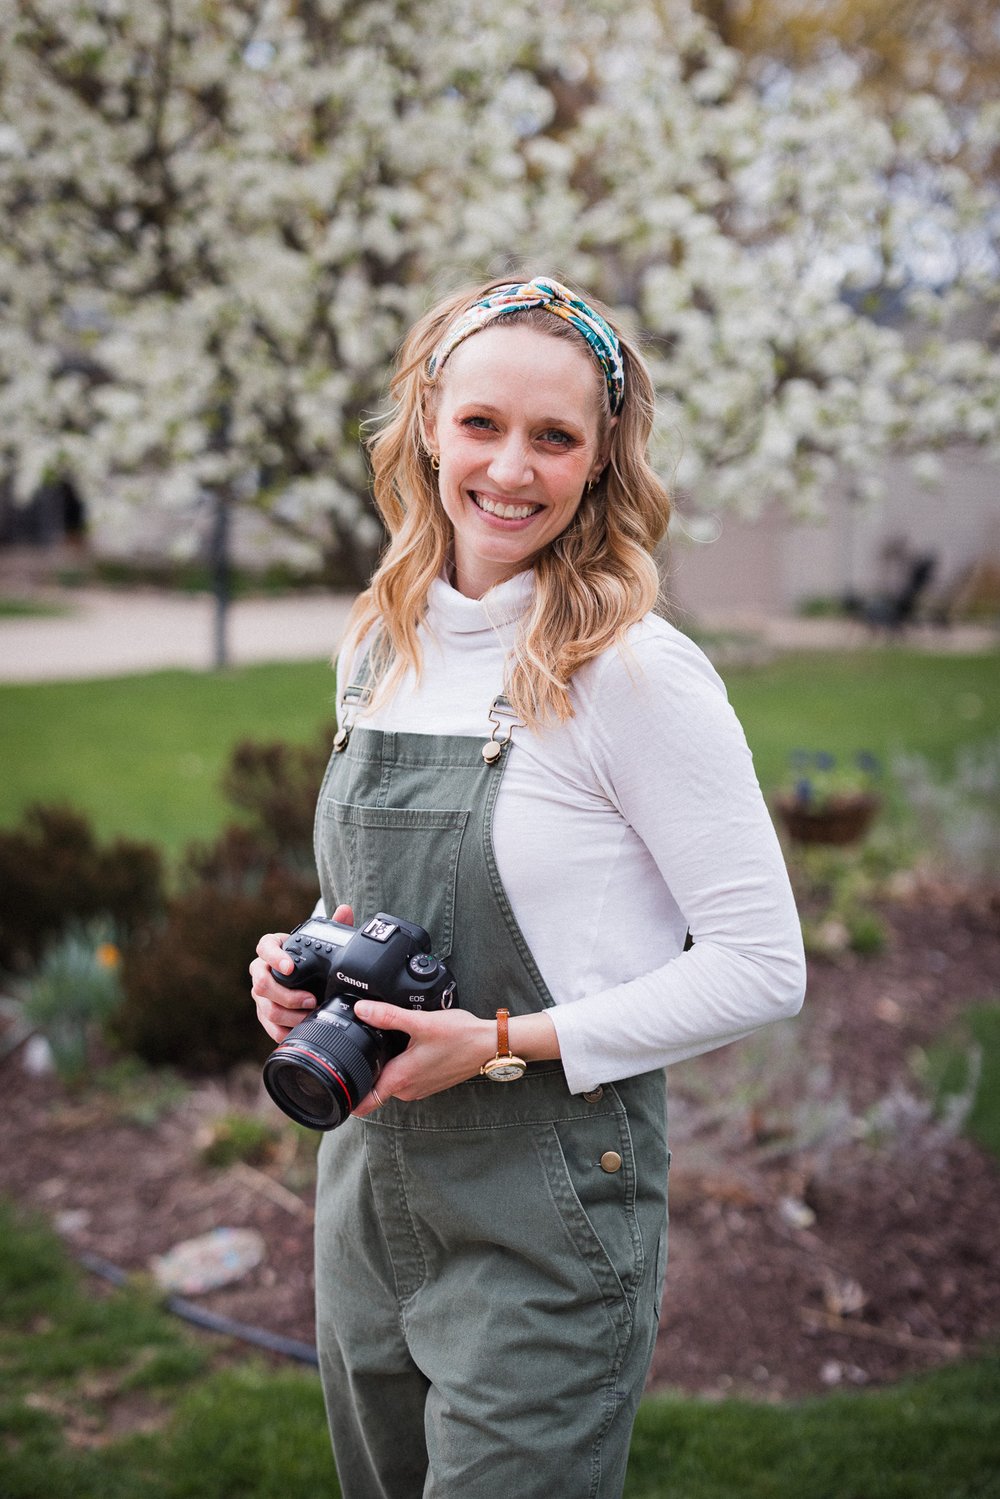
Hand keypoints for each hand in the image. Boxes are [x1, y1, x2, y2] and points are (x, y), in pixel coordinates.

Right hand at [249, 904, 353, 1042]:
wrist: (303, 977)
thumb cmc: (309, 958)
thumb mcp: (319, 943)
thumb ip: (332, 926)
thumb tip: (345, 910)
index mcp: (270, 948)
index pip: (264, 948)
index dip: (274, 958)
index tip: (290, 967)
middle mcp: (261, 971)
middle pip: (262, 984)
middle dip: (287, 995)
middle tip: (311, 999)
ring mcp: (260, 995)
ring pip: (266, 1008)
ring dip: (289, 1015)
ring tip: (311, 1015)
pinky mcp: (264, 1014)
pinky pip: (269, 1026)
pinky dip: (285, 1030)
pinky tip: (301, 1030)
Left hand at [349, 1005, 559, 1115]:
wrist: (490, 1044)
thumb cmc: (461, 1037)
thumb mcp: (421, 1022)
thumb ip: (388, 1016)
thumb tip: (361, 1009)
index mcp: (401, 1079)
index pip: (363, 1102)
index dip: (345, 1097)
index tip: (332, 1084)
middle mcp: (408, 1089)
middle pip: (373, 1086)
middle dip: (363, 1069)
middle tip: (355, 1045)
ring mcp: (419, 1086)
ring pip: (389, 1079)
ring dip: (382, 1064)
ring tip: (381, 1041)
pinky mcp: (428, 1080)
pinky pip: (404, 1075)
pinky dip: (398, 1062)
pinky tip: (403, 1043)